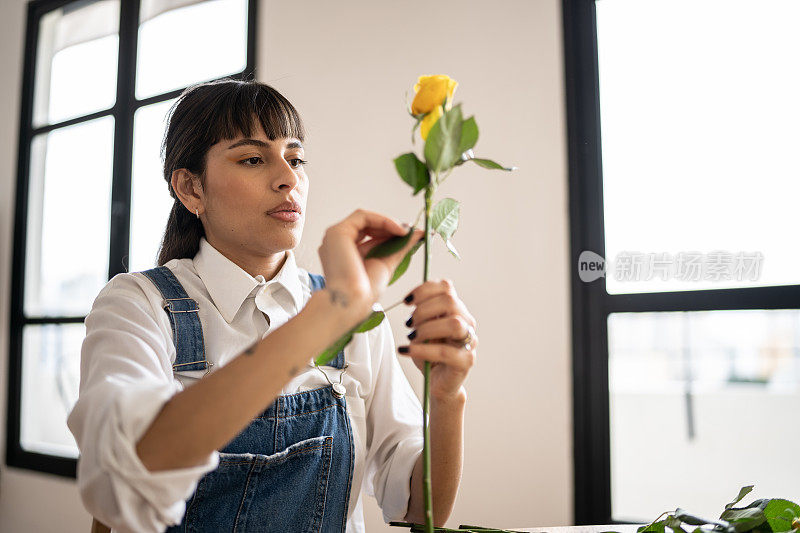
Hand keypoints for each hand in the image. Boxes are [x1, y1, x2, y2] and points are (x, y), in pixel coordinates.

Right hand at [318, 209, 424, 311]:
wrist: (354, 302)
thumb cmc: (365, 292)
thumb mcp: (386, 264)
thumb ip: (400, 247)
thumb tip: (418, 234)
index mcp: (346, 253)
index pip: (369, 234)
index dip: (389, 232)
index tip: (409, 235)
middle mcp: (338, 244)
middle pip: (367, 225)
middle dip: (390, 227)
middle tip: (410, 232)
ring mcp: (335, 237)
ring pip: (365, 218)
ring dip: (388, 222)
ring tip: (406, 232)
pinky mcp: (337, 232)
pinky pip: (363, 217)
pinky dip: (382, 220)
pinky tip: (398, 230)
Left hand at [398, 279, 477, 399]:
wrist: (437, 383)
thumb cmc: (429, 354)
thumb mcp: (421, 329)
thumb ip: (421, 314)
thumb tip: (410, 301)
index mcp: (456, 310)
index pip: (446, 287)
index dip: (424, 290)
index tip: (407, 301)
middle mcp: (466, 322)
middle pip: (450, 301)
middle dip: (423, 310)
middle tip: (410, 324)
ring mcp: (469, 341)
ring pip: (454, 323)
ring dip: (427, 328)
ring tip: (412, 337)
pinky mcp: (466, 361)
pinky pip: (445, 352)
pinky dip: (422, 350)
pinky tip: (406, 350)